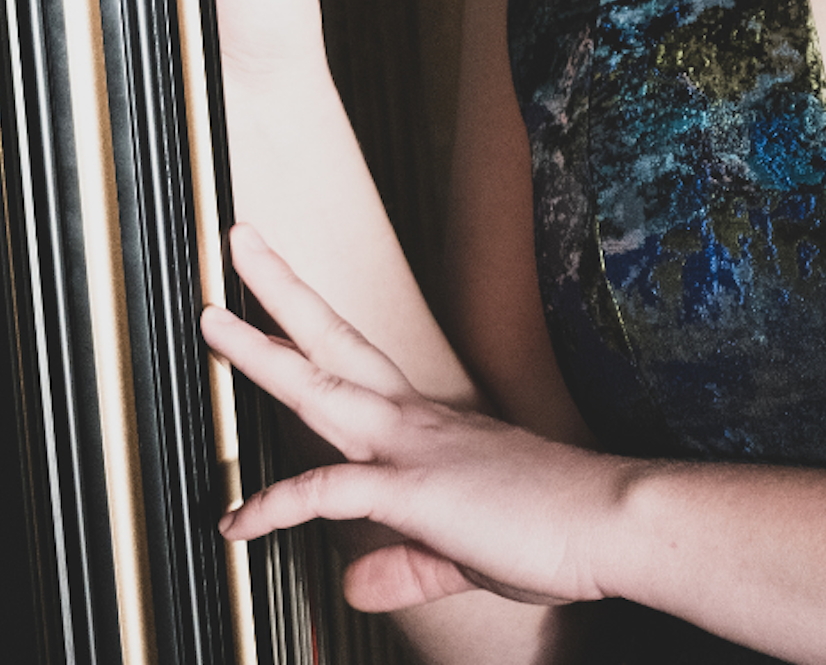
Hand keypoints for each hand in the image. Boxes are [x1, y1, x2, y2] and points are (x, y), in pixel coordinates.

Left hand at [205, 225, 631, 613]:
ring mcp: (411, 447)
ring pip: (317, 388)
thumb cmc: (555, 532)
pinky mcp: (414, 491)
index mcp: (428, 421)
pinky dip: (277, 505)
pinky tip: (238, 523)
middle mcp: (413, 419)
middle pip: (332, 338)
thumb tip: (353, 585)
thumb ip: (404, 565)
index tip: (276, 303)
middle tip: (239, 240)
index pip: (356, 360)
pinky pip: (328, 492)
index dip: (310, 331)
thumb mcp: (464, 553)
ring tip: (209, 320)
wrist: (615, 527)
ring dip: (258, 354)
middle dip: (280, 290)